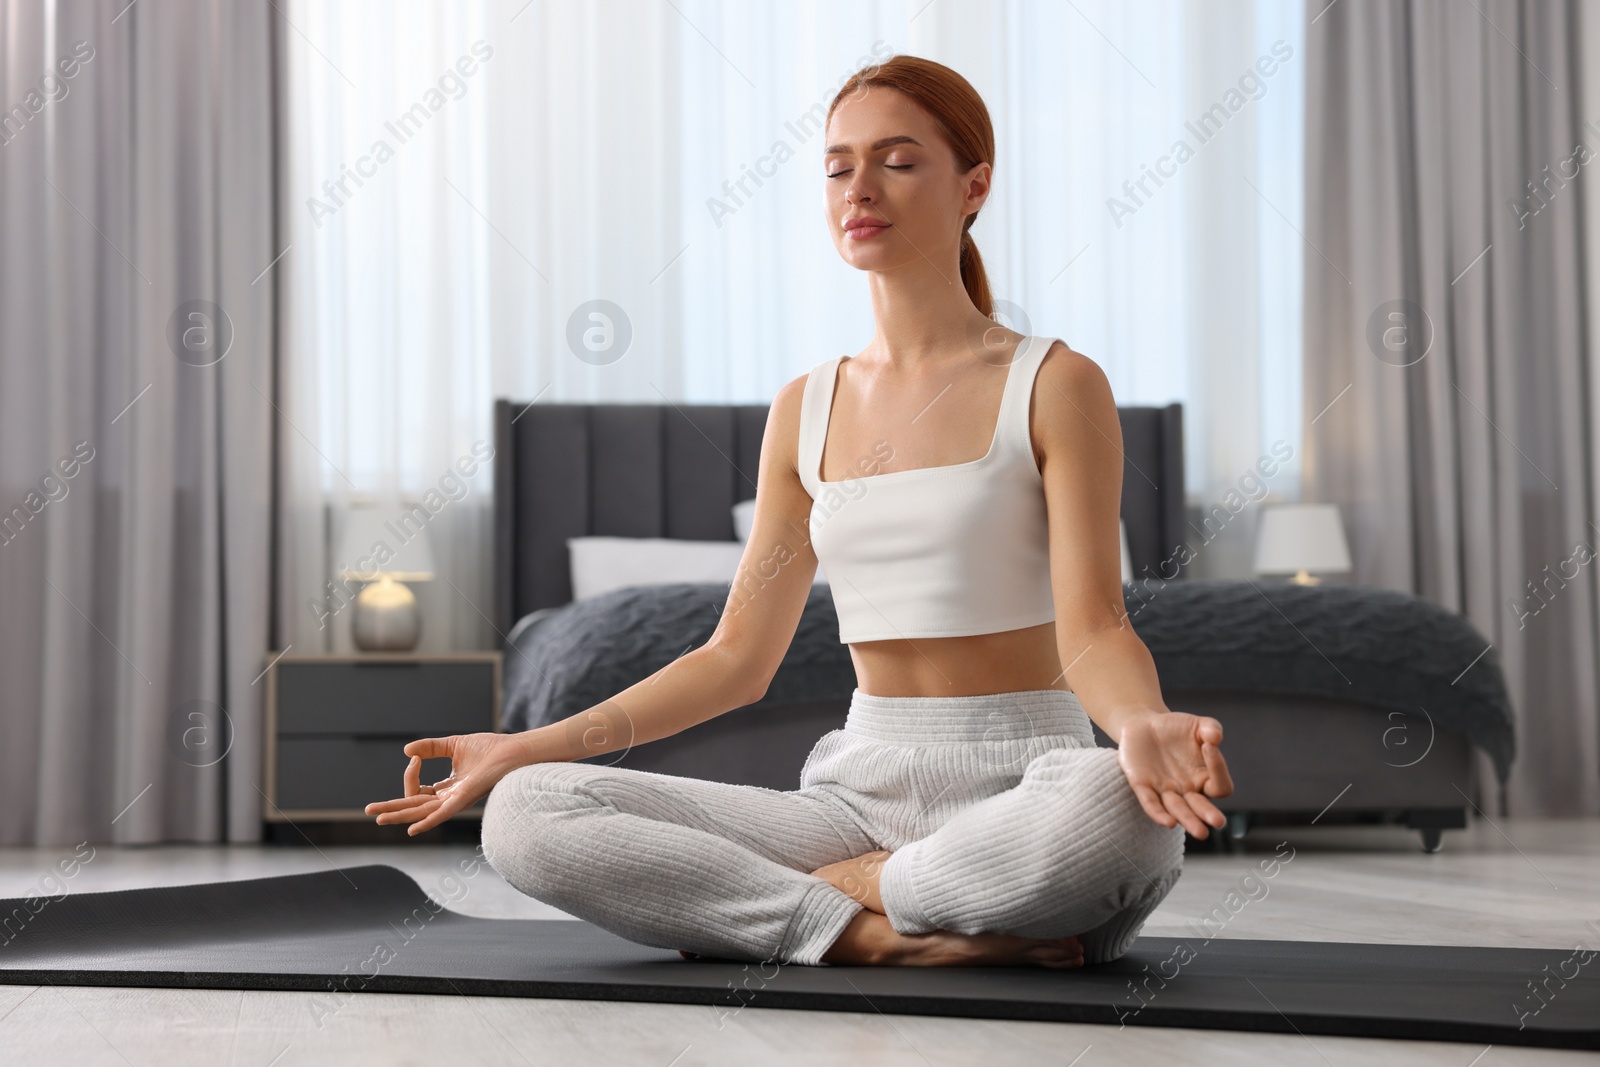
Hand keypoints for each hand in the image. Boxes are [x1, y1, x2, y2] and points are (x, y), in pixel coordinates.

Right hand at [363, 732, 533, 835]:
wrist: (514, 750)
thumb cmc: (491, 749)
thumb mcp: (453, 745)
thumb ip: (430, 748)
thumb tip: (407, 752)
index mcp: (448, 788)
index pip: (418, 790)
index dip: (411, 775)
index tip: (414, 758)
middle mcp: (450, 798)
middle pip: (415, 806)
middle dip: (391, 809)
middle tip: (370, 812)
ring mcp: (456, 801)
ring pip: (422, 811)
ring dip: (399, 815)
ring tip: (379, 819)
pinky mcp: (465, 799)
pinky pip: (442, 813)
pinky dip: (426, 821)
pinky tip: (412, 829)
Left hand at [1116, 711, 1233, 838]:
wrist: (1144, 724)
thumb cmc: (1177, 728)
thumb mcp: (1198, 725)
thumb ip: (1211, 728)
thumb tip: (1215, 738)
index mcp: (1205, 777)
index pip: (1220, 784)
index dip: (1218, 768)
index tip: (1208, 746)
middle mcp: (1187, 790)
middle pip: (1201, 808)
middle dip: (1208, 814)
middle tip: (1217, 822)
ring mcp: (1165, 791)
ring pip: (1178, 810)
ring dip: (1188, 820)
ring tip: (1200, 832)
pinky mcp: (1143, 787)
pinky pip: (1151, 804)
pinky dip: (1159, 813)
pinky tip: (1168, 822)